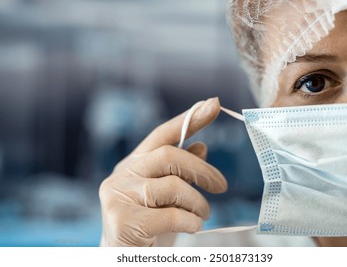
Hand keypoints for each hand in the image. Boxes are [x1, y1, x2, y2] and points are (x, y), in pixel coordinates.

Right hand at [99, 97, 227, 245]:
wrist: (121, 260)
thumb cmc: (147, 226)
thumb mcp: (165, 197)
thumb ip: (179, 172)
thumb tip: (202, 147)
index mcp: (133, 165)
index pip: (162, 135)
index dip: (189, 118)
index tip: (213, 103)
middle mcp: (122, 175)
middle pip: (169, 156)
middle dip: (201, 171)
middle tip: (221, 186)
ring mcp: (118, 196)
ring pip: (173, 186)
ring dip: (198, 202)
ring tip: (204, 215)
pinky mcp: (122, 221)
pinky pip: (170, 215)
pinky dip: (190, 221)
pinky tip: (192, 227)